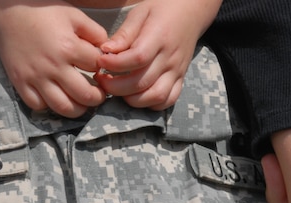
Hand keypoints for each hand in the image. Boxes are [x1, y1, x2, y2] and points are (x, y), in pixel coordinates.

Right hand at [0, 0, 107, 117]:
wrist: (8, 12)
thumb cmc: (43, 12)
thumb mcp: (74, 15)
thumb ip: (95, 33)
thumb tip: (108, 52)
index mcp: (69, 47)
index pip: (96, 67)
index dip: (103, 68)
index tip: (101, 69)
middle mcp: (53, 66)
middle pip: (84, 95)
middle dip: (97, 98)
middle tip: (98, 94)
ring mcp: (35, 77)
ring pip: (63, 107)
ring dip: (78, 109)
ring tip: (81, 101)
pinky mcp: (20, 83)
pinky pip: (38, 106)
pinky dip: (49, 106)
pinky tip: (56, 96)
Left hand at [95, 0, 220, 109]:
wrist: (191, 12)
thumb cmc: (162, 9)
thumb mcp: (140, 12)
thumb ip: (124, 34)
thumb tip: (105, 51)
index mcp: (160, 37)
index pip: (137, 58)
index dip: (115, 64)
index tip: (100, 61)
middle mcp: (170, 58)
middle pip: (142, 82)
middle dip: (116, 87)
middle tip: (101, 80)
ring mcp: (177, 71)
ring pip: (155, 97)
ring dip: (131, 100)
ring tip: (117, 89)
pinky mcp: (180, 80)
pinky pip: (167, 101)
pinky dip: (150, 104)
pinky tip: (136, 95)